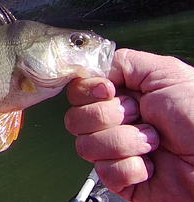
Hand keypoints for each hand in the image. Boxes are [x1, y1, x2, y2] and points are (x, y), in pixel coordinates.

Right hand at [65, 49, 193, 200]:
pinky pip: (104, 172)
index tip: (109, 91)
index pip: (78, 90)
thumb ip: (124, 62)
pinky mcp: (120, 179)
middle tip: (140, 115)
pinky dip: (131, 168)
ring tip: (152, 142)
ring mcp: (115, 151)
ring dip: (124, 142)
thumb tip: (92, 67)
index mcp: (122, 94)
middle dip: (108, 116)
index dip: (87, 91)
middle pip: (75, 118)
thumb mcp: (167, 73)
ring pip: (85, 146)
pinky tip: (151, 165)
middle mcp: (115, 121)